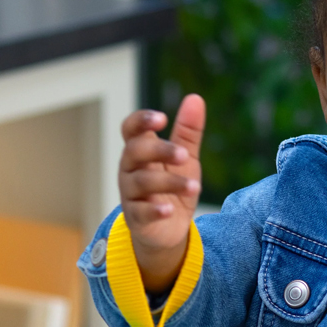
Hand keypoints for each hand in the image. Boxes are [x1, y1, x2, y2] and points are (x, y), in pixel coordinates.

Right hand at [118, 94, 204, 292]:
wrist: (170, 228)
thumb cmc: (173, 187)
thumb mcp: (185, 159)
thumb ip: (188, 132)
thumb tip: (195, 98)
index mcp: (141, 151)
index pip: (130, 129)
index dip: (141, 121)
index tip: (162, 118)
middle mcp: (131, 169)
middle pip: (135, 151)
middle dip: (160, 150)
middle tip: (185, 155)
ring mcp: (131, 194)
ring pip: (142, 181)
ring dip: (169, 182)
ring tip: (195, 187)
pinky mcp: (136, 218)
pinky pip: (140, 211)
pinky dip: (155, 210)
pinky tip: (170, 209)